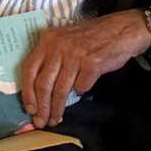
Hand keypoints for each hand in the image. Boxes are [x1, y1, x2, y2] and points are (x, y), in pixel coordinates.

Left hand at [20, 11, 150, 127]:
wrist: (123, 29)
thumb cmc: (94, 37)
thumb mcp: (66, 40)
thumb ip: (52, 58)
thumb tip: (39, 92)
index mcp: (48, 38)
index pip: (29, 69)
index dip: (27, 93)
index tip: (30, 109)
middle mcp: (59, 45)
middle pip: (43, 83)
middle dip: (42, 107)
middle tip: (41, 121)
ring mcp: (75, 54)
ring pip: (60, 89)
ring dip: (57, 108)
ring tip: (56, 118)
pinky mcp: (92, 63)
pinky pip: (81, 87)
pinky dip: (81, 91)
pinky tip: (83, 89)